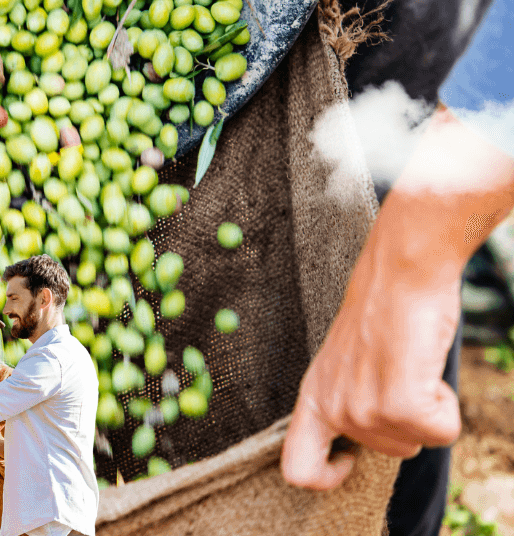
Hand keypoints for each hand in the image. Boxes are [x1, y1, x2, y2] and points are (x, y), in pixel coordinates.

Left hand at [281, 107, 513, 490]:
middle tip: (400, 370)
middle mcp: (330, 407)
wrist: (402, 267)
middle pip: (387, 455)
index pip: (297, 469)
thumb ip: (349, 402)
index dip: (327, 476)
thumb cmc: (385, 310)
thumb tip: (364, 439)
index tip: (351, 457)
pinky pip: (440, 433)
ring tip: (410, 361)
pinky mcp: (398, 403)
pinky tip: (424, 363)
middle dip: (407, 420)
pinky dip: (446, 403)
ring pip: (416, 443)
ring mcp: (361, 408)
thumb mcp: (351, 362)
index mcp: (312, 395)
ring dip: (427, 407)